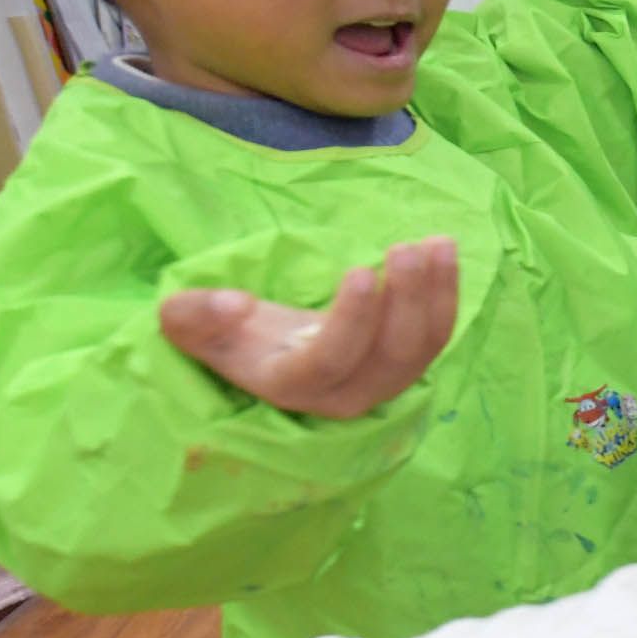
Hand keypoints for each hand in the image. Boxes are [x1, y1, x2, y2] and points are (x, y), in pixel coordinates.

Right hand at [160, 237, 460, 418]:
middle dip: (405, 300)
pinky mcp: (403, 367)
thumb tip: (233, 302)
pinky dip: (446, 294)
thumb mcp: (190, 324)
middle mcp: (344, 395)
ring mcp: (380, 384)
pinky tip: (444, 252)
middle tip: (406, 248)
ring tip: (436, 243)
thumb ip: (193, 315)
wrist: (265, 351)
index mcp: (291, 384)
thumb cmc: (227, 334)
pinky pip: (436, 336)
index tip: (360, 269)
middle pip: (390, 356)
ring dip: (434, 293)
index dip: (351, 319)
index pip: (331, 359)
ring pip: (422, 347)